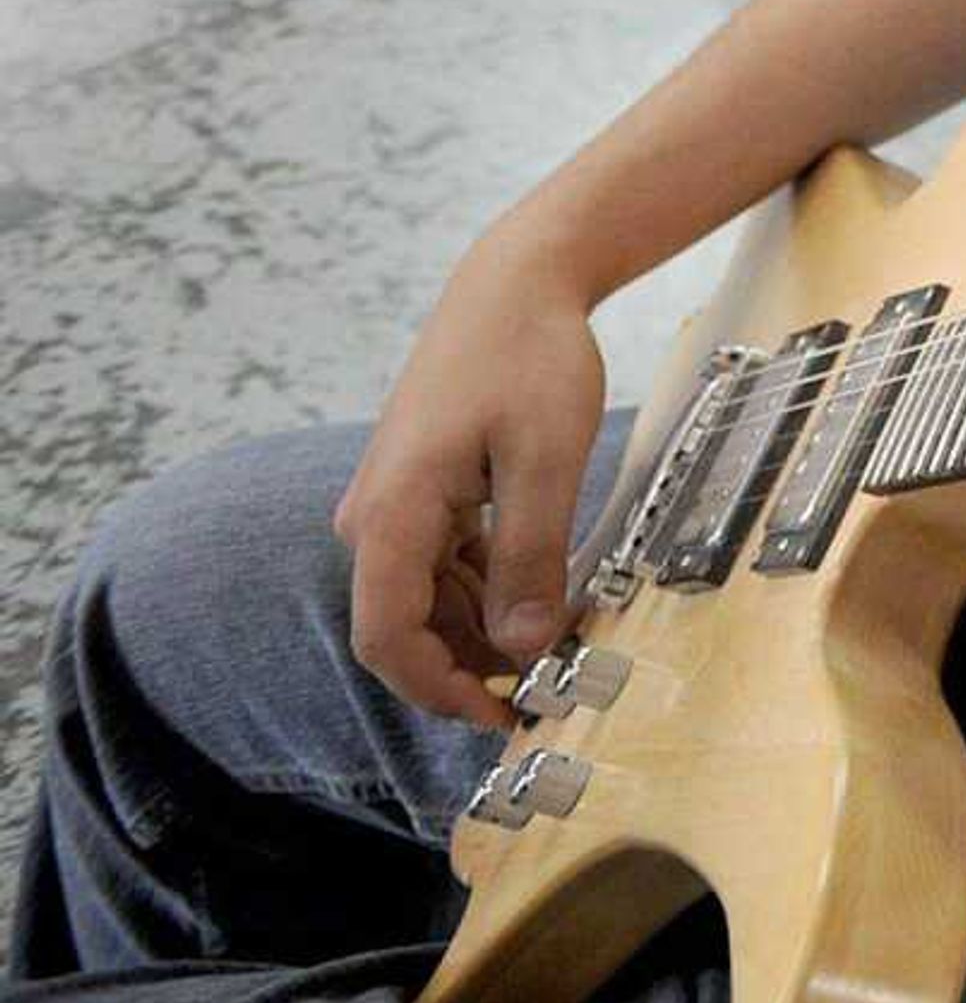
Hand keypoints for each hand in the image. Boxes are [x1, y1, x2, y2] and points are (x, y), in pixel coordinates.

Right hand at [334, 226, 612, 724]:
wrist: (514, 285)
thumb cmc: (529, 358)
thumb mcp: (546, 460)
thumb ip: (530, 556)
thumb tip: (525, 646)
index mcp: (391, 515)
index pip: (388, 639)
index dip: (442, 691)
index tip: (504, 717)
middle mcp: (373, 516)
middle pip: (405, 627)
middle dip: (469, 668)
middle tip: (547, 687)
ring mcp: (392, 504)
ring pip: (426, 600)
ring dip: (480, 632)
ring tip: (556, 642)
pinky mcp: (418, 492)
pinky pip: (440, 565)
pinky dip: (484, 591)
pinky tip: (538, 594)